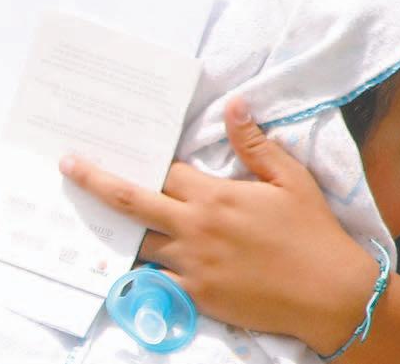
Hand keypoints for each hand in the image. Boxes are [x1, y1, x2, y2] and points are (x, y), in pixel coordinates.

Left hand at [59, 100, 378, 353]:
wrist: (331, 295)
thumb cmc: (313, 233)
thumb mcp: (290, 180)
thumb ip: (255, 144)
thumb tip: (235, 104)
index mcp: (214, 196)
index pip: (163, 170)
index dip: (142, 158)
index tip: (114, 145)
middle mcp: (194, 228)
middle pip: (131, 200)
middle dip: (94, 180)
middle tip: (68, 166)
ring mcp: (191, 264)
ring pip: (139, 242)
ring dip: (120, 229)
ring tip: (92, 216)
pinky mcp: (195, 296)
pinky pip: (154, 281)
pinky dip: (139, 270)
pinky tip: (124, 261)